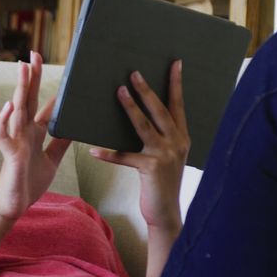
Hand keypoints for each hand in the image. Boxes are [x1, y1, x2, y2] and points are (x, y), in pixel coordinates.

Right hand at [0, 52, 72, 221]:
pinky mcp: (10, 154)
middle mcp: (24, 133)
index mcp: (34, 134)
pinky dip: (5, 120)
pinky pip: (4, 135)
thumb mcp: (52, 160)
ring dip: (20, 89)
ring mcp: (16, 141)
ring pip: (17, 110)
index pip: (42, 106)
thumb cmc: (29, 182)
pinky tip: (10, 107)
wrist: (15, 205)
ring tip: (23, 69)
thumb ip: (60, 143)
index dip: (48, 88)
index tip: (56, 71)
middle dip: (31, 77)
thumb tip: (73, 127)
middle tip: (34, 54)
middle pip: (28, 100)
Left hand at [90, 60, 188, 229]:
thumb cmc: (161, 181)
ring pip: (144, 126)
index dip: (176, 84)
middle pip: (160, 110)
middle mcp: (177, 142)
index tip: (175, 63)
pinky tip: (94, 151)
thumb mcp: (166, 156)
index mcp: (182, 137)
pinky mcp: (150, 169)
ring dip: (130, 107)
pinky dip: (108, 154)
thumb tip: (140, 114)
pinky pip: (124, 157)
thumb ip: (159, 136)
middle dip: (147, 90)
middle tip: (134, 73)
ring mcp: (165, 155)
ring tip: (119, 91)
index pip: (178, 105)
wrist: (166, 212)